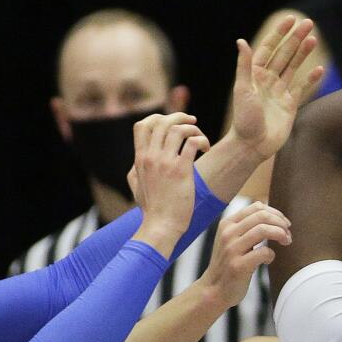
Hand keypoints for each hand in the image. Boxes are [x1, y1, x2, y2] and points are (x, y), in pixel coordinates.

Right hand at [131, 113, 210, 252]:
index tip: (172, 122)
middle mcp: (151, 157)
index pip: (141, 126)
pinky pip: (192, 143)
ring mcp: (166, 163)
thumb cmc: (152, 208)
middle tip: (193, 122)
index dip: (157, 117)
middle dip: (179, 116)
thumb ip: (136, 169)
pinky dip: (201, 140)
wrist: (161, 224)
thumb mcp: (136, 185)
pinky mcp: (182, 170)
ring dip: (193, 129)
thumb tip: (138, 159)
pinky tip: (206, 148)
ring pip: (178, 129)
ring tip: (201, 139)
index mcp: (140, 158)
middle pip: (161, 122)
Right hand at [200, 202, 291, 308]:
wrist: (213, 289)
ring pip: (263, 230)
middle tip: (288, 234)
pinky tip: (268, 260)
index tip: (284, 224)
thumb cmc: (229, 262)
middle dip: (281, 223)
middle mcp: (228, 233)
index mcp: (227, 224)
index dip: (276, 213)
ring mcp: (232, 249)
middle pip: (262, 216)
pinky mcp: (238, 266)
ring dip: (281, 234)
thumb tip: (273, 215)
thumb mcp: (232, 239)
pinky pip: (264, 252)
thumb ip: (247, 226)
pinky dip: (271, 255)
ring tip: (286, 242)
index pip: (256, 207)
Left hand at [230, 16, 324, 159]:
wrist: (253, 145)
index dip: (279, 34)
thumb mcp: (242, 90)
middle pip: (284, 55)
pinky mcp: (290, 106)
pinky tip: (320, 69)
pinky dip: (311, 79)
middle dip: (296, 39)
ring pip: (293, 68)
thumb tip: (241, 41)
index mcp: (255, 74)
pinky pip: (302, 89)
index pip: (268, 48)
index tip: (290, 20)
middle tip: (309, 24)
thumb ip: (244, 66)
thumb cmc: (244, 119)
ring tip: (314, 39)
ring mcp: (279, 92)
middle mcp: (267, 81)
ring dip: (303, 53)